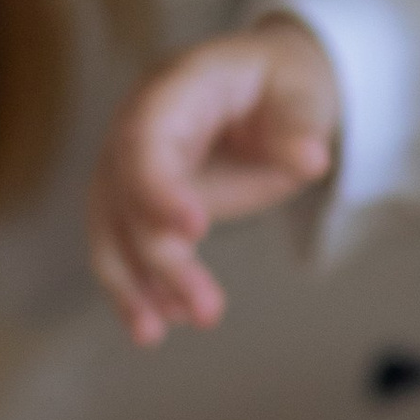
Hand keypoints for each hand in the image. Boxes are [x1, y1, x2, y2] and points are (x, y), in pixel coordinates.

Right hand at [89, 18, 339, 343]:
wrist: (267, 88)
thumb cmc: (282, 86)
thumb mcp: (303, 93)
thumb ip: (300, 126)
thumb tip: (310, 160)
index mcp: (176, 86)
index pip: (145, 136)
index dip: (158, 185)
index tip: (194, 231)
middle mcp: (138, 123)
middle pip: (126, 193)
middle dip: (159, 257)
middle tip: (206, 311)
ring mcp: (131, 162)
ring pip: (110, 226)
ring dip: (130, 283)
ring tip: (154, 334)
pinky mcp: (138, 199)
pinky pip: (123, 243)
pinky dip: (136, 284)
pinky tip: (160, 322)